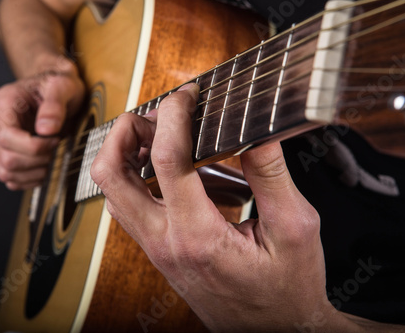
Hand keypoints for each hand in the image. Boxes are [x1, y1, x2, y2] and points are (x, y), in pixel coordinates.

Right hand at [0, 61, 83, 189]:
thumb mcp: (63, 85)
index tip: (55, 140)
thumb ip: (55, 105)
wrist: (58, 88)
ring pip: (7, 172)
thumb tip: (46, 130)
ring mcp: (0, 141)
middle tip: (57, 147)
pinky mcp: (7, 155)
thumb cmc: (59, 84)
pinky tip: (46, 167)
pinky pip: (11, 179)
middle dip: (37, 160)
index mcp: (4, 103)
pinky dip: (30, 180)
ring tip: (52, 156)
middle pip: (7, 158)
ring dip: (34, 172)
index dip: (34, 146)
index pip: (7, 137)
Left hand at [91, 84, 355, 331]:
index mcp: (199, 236)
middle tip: (154, 115)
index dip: (174, 116)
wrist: (271, 332)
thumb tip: (254, 130)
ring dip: (125, 156)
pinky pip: (130, 207)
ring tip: (161, 137)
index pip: (168, 160)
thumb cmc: (286, 289)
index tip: (186, 96)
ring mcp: (155, 248)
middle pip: (111, 175)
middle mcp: (165, 242)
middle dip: (124, 133)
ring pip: (113, 192)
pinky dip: (140, 178)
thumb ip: (272, 175)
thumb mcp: (294, 229)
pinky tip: (178, 172)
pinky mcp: (157, 250)